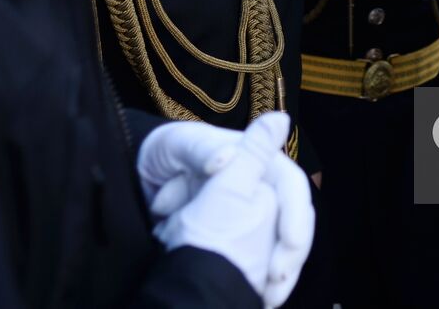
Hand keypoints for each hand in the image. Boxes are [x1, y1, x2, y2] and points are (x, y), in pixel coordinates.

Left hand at [149, 113, 314, 307]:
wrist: (142, 177)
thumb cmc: (164, 152)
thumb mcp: (178, 144)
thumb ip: (202, 150)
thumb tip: (229, 156)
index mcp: (253, 158)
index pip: (289, 183)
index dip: (296, 211)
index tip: (289, 240)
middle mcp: (259, 184)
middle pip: (294, 217)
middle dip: (292, 250)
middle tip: (276, 278)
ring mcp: (252, 210)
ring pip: (282, 242)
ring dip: (281, 271)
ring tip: (268, 297)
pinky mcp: (242, 234)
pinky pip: (263, 259)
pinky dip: (262, 279)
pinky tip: (258, 297)